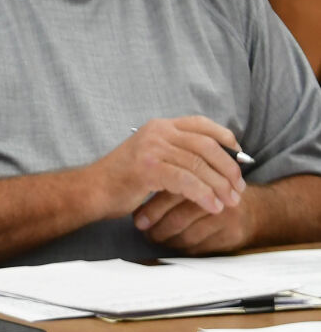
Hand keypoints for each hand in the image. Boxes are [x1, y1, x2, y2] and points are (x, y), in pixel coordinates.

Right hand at [97, 117, 245, 219]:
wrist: (91, 191)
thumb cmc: (121, 179)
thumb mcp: (151, 157)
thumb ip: (176, 153)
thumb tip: (214, 162)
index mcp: (159, 126)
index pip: (202, 125)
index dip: (226, 139)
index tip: (240, 157)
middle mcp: (156, 132)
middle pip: (206, 146)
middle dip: (229, 168)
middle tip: (239, 188)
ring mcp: (151, 149)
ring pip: (199, 165)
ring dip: (220, 186)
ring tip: (230, 202)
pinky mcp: (148, 168)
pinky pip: (186, 181)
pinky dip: (204, 195)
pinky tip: (212, 206)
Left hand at [134, 189, 257, 252]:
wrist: (255, 209)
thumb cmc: (214, 194)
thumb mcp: (195, 181)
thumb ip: (170, 183)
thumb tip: (135, 202)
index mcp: (205, 178)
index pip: (173, 195)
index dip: (152, 210)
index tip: (138, 220)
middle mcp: (218, 197)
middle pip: (179, 218)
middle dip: (157, 228)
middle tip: (144, 232)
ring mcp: (228, 217)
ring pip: (187, 235)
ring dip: (167, 240)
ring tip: (155, 237)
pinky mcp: (233, 234)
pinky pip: (200, 247)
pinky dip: (183, 247)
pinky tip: (175, 243)